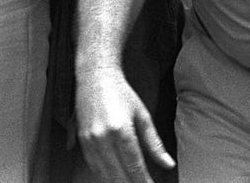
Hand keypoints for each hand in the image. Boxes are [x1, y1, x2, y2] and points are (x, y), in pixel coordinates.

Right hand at [76, 66, 173, 182]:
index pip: (134, 166)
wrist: (95, 77)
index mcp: (121, 130)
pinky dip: (104, 176)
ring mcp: (90, 139)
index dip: (144, 182)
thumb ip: (154, 143)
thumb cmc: (120, 93)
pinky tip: (114, 178)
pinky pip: (93, 166)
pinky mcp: (82, 140)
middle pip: (118, 175)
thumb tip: (167, 164)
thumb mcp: (143, 116)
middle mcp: (102, 137)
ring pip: (104, 174)